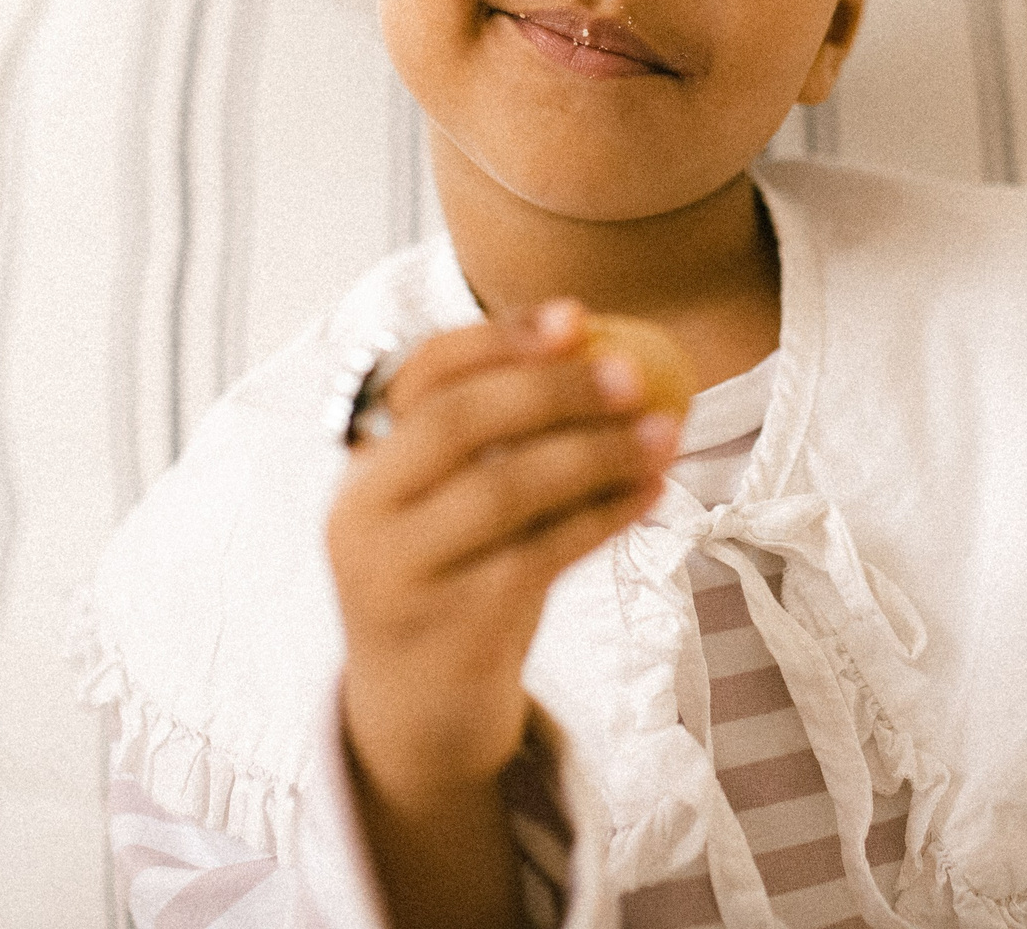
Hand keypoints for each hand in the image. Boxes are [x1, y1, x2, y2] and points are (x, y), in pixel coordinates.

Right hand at [327, 299, 676, 924]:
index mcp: (361, 464)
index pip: (419, 376)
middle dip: (552, 388)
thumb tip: (599, 346)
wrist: (414, 711)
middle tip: (634, 374)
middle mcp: (365, 514)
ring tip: (665, 433)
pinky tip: (651, 494)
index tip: (578, 316)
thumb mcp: (444, 503)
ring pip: (504, 490)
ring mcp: (403, 574)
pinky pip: (540, 555)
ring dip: (595, 452)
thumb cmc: (451, 576)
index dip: (497, 338)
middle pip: (457, 424)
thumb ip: (492, 436)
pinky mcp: (454, 628)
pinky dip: (603, 516)